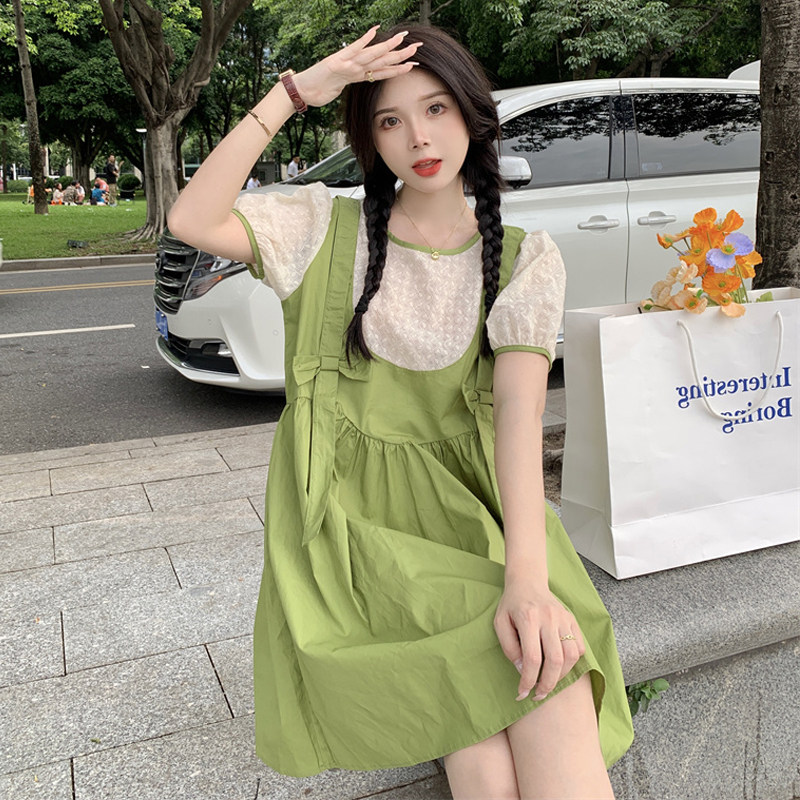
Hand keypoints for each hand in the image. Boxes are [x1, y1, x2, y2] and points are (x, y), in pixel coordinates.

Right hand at [293, 26, 421, 107]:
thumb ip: (350, 82)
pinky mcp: (337, 64)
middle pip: (382, 59)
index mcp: (357, 72)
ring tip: (404, 42)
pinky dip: (364, 40)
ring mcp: (347, 64)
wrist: (303, 90)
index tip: (412, 60)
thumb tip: (360, 80)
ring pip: (373, 56)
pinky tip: (375, 31)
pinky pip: (353, 51)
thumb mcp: (339, 88)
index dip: (397, 65)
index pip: (381, 67)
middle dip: (400, 53)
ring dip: (389, 49)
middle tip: (417, 46)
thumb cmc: (318, 90)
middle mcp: (354, 65)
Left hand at [494, 580, 585, 701]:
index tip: (522, 692)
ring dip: (561, 675)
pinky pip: (579, 646)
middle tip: (539, 695)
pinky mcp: (572, 619)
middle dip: (547, 684)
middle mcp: (549, 618)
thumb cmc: (511, 605)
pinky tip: (560, 667)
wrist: (527, 581)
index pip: (532, 658)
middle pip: (555, 660)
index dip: (528, 680)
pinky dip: (572, 662)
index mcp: (528, 618)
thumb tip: (522, 670)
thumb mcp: (500, 623)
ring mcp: (563, 618)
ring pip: (571, 655)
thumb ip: (509, 647)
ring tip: (548, 682)